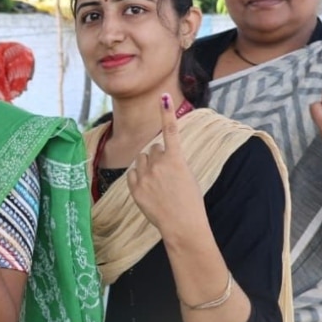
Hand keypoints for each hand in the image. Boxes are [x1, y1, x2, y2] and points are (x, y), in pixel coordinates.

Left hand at [127, 94, 204, 242]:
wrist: (182, 225)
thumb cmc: (190, 201)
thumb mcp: (187, 176)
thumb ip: (172, 162)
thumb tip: (156, 155)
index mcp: (176, 159)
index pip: (170, 131)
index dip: (167, 112)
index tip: (163, 96)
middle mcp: (159, 164)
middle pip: (153, 149)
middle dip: (158, 157)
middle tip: (167, 176)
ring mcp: (145, 176)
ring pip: (141, 159)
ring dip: (147, 165)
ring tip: (157, 183)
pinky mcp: (135, 188)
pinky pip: (132, 174)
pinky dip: (137, 178)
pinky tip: (148, 190)